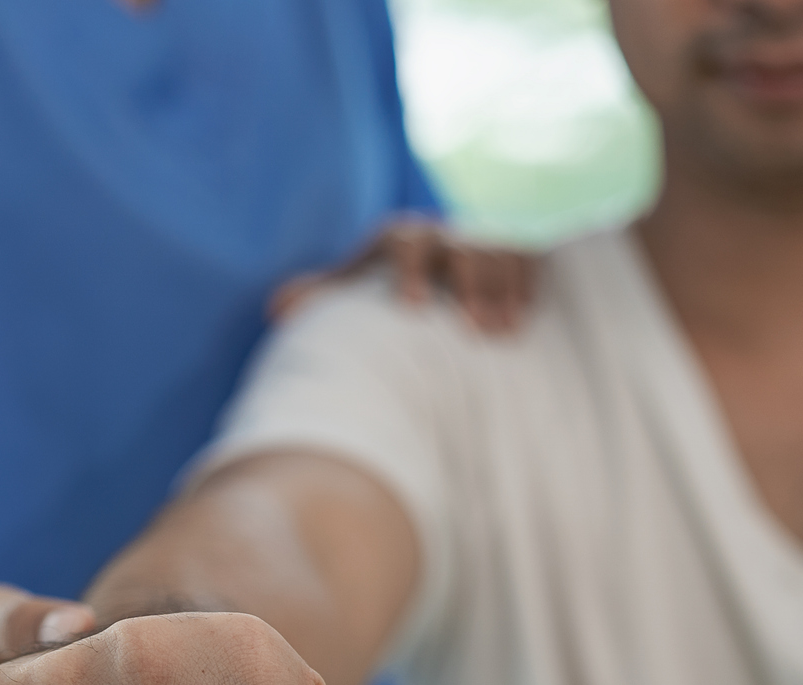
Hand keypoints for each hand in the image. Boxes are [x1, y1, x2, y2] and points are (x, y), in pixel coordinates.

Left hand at [270, 214, 536, 333]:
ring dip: (502, 290)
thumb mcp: (352, 292)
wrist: (431, 275)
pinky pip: (526, 257)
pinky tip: (525, 316)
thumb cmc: (385, 291)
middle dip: (469, 284)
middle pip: (459, 247)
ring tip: (504, 333)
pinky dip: (527, 283)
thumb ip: (319, 298)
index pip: (405, 243)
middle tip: (473, 330)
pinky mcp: (512, 251)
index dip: (409, 272)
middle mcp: (443, 233)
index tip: (411, 309)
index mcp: (401, 237)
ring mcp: (480, 240)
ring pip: (497, 252)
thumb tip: (275, 309)